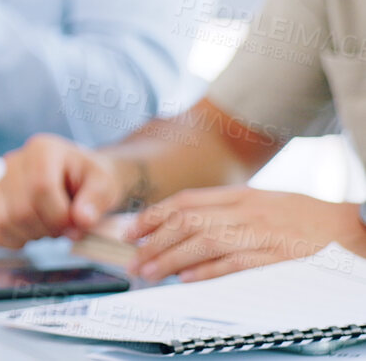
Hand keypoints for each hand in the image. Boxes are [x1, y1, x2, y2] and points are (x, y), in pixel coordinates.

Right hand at [0, 133, 125, 247]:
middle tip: (67, 226)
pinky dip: (15, 241)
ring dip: (34, 235)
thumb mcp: (104, 183)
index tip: (78, 224)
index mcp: (42, 150)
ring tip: (52, 226)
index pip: (40, 188)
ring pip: (6, 222)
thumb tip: (81, 221)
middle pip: (21, 209)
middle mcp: (13, 163)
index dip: (60, 215)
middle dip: (49, 228)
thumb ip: (96, 200)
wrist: (79, 177)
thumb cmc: (90, 179)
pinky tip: (34, 232)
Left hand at [124, 187, 365, 282]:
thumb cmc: (305, 218)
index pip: (185, 202)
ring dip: (170, 259)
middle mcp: (247, 211)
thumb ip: (226, 212)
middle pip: (187, 222)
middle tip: (133, 260)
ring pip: (203, 242)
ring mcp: (262, 233)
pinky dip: (207, 271)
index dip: (153, 216)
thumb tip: (183, 227)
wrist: (351, 228)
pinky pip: (235, 263)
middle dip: (153, 241)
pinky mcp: (277, 256)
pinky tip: (187, 279)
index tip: (131, 231)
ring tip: (150, 273)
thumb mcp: (262, 204)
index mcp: (241, 196)